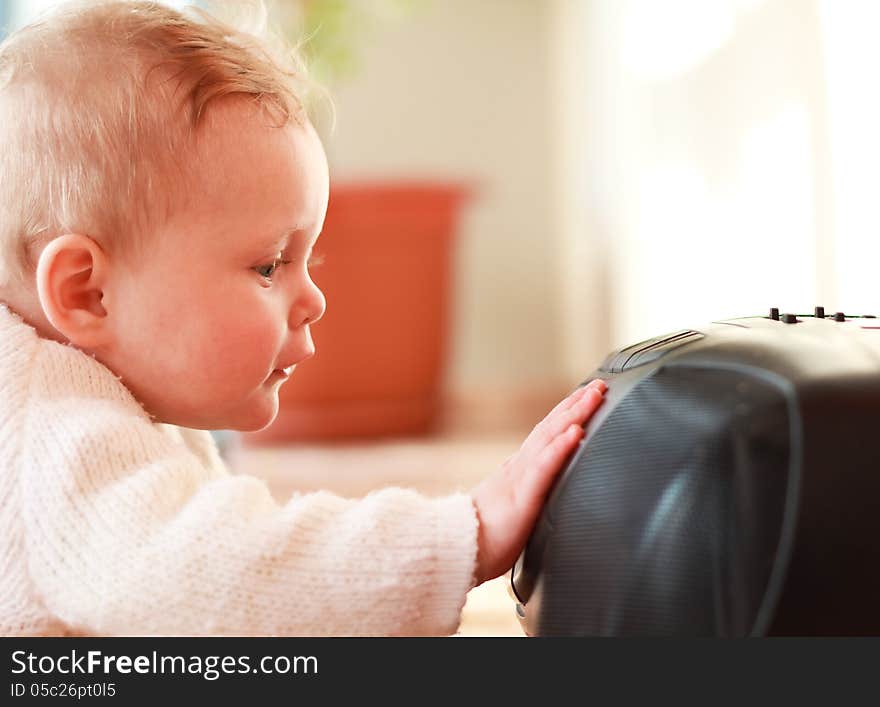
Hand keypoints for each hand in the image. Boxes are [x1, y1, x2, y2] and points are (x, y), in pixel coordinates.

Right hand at [469, 378, 606, 584]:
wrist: (457, 551)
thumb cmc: (485, 538)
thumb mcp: (515, 510)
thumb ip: (530, 497)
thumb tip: (548, 496)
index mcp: (518, 470)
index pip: (545, 434)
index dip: (565, 413)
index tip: (586, 395)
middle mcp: (519, 467)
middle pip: (550, 427)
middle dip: (575, 404)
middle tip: (599, 385)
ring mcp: (519, 478)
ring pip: (549, 438)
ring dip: (573, 414)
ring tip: (593, 396)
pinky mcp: (522, 497)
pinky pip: (544, 468)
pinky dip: (560, 447)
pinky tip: (575, 431)